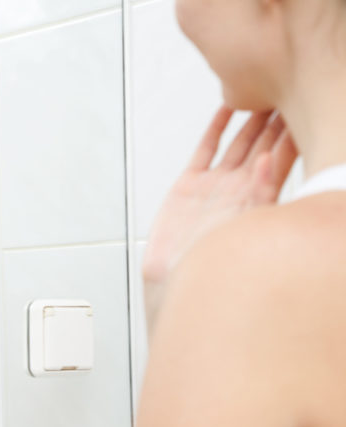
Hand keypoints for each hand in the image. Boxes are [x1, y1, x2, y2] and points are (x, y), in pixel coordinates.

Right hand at [142, 107, 296, 334]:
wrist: (174, 281)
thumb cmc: (210, 264)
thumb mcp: (243, 229)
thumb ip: (258, 193)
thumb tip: (270, 160)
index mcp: (258, 199)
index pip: (285, 157)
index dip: (297, 130)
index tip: (313, 103)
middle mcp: (240, 188)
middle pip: (266, 143)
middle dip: (280, 117)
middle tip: (295, 86)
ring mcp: (216, 185)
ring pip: (240, 142)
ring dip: (253, 117)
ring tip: (267, 89)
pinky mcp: (189, 186)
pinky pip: (206, 150)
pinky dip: (216, 128)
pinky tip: (227, 108)